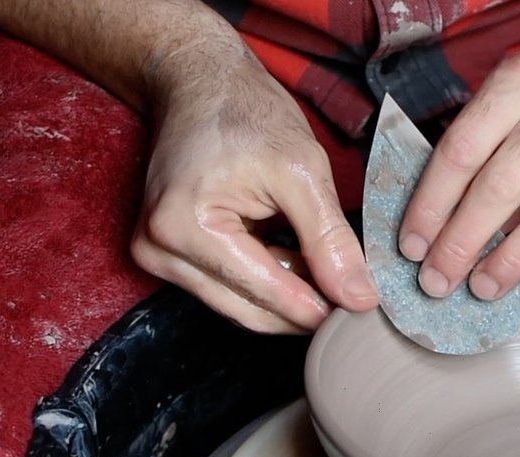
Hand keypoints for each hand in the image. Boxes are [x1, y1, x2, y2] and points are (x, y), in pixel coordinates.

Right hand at [130, 50, 376, 332]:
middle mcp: (157, 249)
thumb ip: (329, 239)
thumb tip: (356, 297)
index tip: (362, 310)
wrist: (201, 83)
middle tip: (354, 300)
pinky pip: (229, 288)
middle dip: (303, 308)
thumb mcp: (302, 169)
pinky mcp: (167, 255)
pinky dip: (268, 282)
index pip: (262, 292)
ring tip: (328, 274)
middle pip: (247, 310)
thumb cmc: (244, 113)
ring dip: (287, 296)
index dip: (316, 306)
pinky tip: (298, 263)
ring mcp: (156, 255)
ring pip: (240, 305)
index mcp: (182, 225)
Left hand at [397, 14, 519, 321]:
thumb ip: (476, 146)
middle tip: (437, 281)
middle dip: (461, 242)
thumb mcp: (511, 97)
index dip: (431, 204)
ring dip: (511, 261)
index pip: (463, 150)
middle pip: (502, 185)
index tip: (412, 246)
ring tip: (482, 290)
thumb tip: (433, 226)